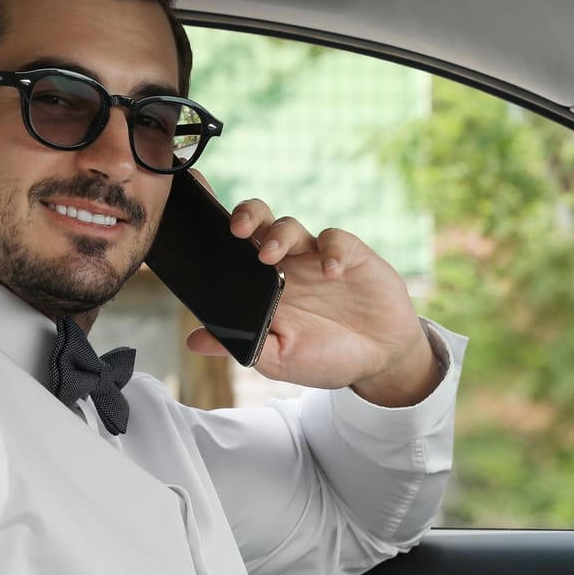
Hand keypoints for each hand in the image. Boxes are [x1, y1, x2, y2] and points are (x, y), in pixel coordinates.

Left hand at [185, 192, 442, 407]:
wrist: (379, 359)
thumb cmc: (325, 356)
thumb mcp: (278, 359)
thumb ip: (241, 346)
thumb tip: (194, 341)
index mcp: (261, 286)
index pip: (230, 249)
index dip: (213, 227)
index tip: (195, 215)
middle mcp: (285, 265)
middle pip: (258, 223)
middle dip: (246, 217)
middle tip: (237, 230)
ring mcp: (315, 257)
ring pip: (290, 227)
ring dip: (279, 236)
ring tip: (271, 256)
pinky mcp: (349, 254)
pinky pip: (335, 241)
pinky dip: (332, 252)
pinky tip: (333, 272)